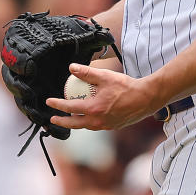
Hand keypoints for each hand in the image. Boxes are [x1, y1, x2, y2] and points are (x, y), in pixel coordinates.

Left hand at [45, 63, 161, 130]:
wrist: (145, 98)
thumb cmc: (126, 87)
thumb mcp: (105, 76)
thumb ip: (87, 72)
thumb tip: (71, 67)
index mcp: (93, 109)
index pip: (69, 107)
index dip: (57, 104)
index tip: (49, 101)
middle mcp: (97, 121)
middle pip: (74, 124)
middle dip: (61, 122)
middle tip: (52, 119)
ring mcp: (105, 126)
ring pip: (85, 127)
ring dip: (75, 123)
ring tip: (69, 119)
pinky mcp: (113, 126)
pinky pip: (96, 126)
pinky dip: (88, 123)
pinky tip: (89, 117)